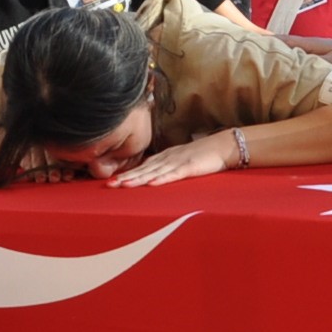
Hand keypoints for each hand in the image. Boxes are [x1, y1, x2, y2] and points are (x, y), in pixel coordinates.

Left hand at [112, 134, 232, 185]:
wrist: (222, 146)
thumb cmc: (203, 155)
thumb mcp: (180, 161)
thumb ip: (167, 168)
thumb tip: (152, 177)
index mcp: (165, 158)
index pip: (142, 167)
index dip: (127, 174)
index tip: (111, 181)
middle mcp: (168, 159)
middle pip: (144, 169)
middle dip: (126, 177)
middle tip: (109, 185)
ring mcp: (178, 162)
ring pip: (154, 172)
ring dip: (138, 178)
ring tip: (123, 184)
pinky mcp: (190, 167)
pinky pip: (174, 174)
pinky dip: (162, 179)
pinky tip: (151, 183)